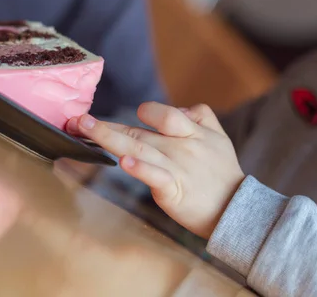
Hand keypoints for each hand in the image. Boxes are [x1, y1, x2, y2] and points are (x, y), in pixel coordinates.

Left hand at [66, 102, 244, 238]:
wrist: (236, 209)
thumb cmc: (223, 173)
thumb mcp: (219, 138)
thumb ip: (201, 116)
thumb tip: (178, 109)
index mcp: (192, 132)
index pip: (164, 115)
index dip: (147, 112)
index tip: (132, 114)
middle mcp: (181, 146)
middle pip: (142, 132)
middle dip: (108, 126)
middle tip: (80, 120)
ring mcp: (177, 167)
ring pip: (140, 149)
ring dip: (111, 138)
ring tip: (87, 128)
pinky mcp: (174, 190)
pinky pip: (156, 176)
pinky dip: (141, 170)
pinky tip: (125, 163)